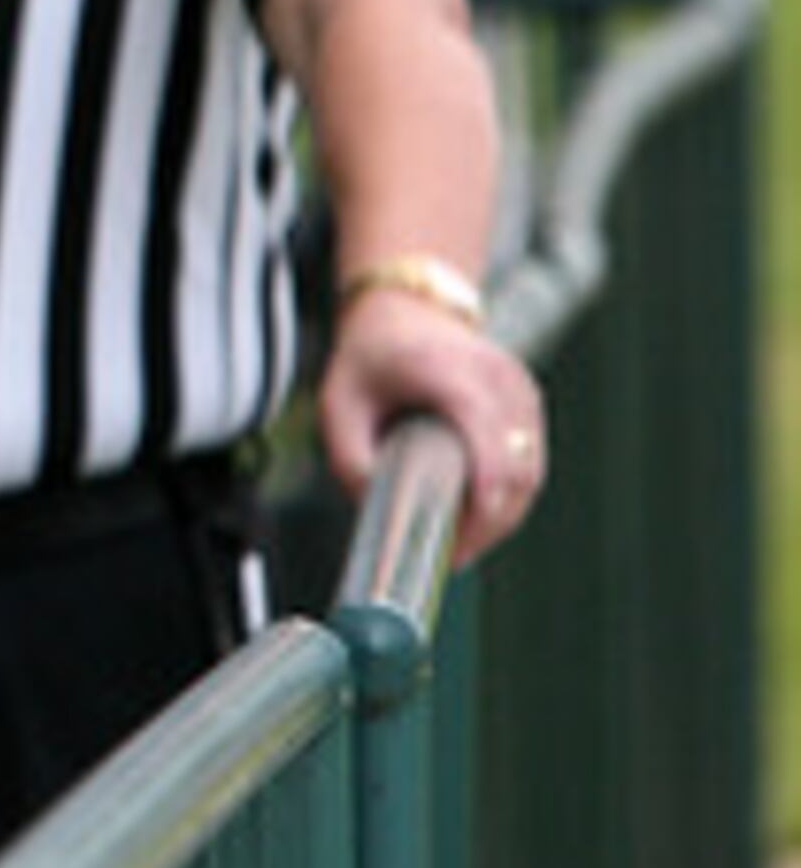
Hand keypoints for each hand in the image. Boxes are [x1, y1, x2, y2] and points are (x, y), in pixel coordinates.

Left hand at [319, 282, 547, 562]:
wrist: (407, 309)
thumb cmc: (369, 360)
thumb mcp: (337, 405)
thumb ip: (350, 458)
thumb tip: (377, 512)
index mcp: (447, 371)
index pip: (484, 437)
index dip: (481, 495)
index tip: (458, 543)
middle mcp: (496, 377)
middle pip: (516, 468)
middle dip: (488, 522)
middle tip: (450, 557)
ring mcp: (520, 389)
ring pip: (530, 472)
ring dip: (501, 515)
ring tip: (460, 543)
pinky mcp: (529, 403)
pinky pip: (530, 461)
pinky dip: (508, 494)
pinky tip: (476, 514)